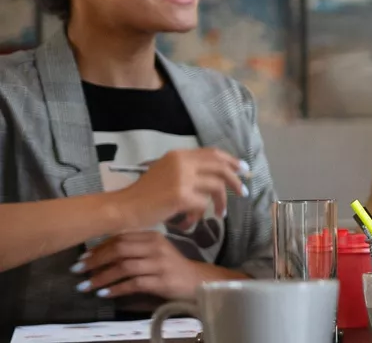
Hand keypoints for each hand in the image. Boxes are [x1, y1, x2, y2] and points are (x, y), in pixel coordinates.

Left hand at [72, 231, 246, 300]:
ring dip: (101, 277)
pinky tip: (104, 294)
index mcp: (153, 236)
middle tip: (78, 270)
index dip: (98, 247)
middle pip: (120, 249)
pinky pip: (133, 284)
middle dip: (95, 261)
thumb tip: (100, 252)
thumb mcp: (154, 251)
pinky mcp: (162, 281)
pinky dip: (116, 289)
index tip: (82, 258)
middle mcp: (156, 247)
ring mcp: (159, 264)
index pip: (120, 237)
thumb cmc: (172, 266)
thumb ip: (133, 248)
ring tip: (86, 286)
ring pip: (124, 267)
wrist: (197, 281)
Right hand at [118, 148, 246, 230]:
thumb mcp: (166, 173)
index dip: (231, 161)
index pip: (213, 153)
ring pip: (216, 187)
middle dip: (236, 181)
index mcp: (179, 155)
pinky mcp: (181, 196)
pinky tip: (190, 221)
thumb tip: (217, 175)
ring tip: (221, 213)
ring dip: (222, 202)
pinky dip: (199, 215)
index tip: (243, 169)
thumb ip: (188, 170)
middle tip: (244, 192)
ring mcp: (182, 178)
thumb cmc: (145, 194)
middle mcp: (182, 163)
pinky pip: (202, 205)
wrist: (124, 207)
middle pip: (221, 168)